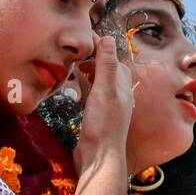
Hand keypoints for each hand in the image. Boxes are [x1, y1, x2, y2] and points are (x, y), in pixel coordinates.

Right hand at [72, 36, 131, 174]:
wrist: (99, 158)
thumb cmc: (103, 124)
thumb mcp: (104, 91)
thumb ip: (106, 66)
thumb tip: (107, 38)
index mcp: (122, 86)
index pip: (112, 57)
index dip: (100, 45)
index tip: (83, 36)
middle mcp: (118, 94)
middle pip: (107, 68)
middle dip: (93, 57)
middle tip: (74, 49)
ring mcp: (108, 106)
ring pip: (99, 81)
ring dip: (88, 70)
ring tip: (73, 64)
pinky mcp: (97, 116)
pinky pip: (91, 94)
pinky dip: (84, 85)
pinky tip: (75, 87)